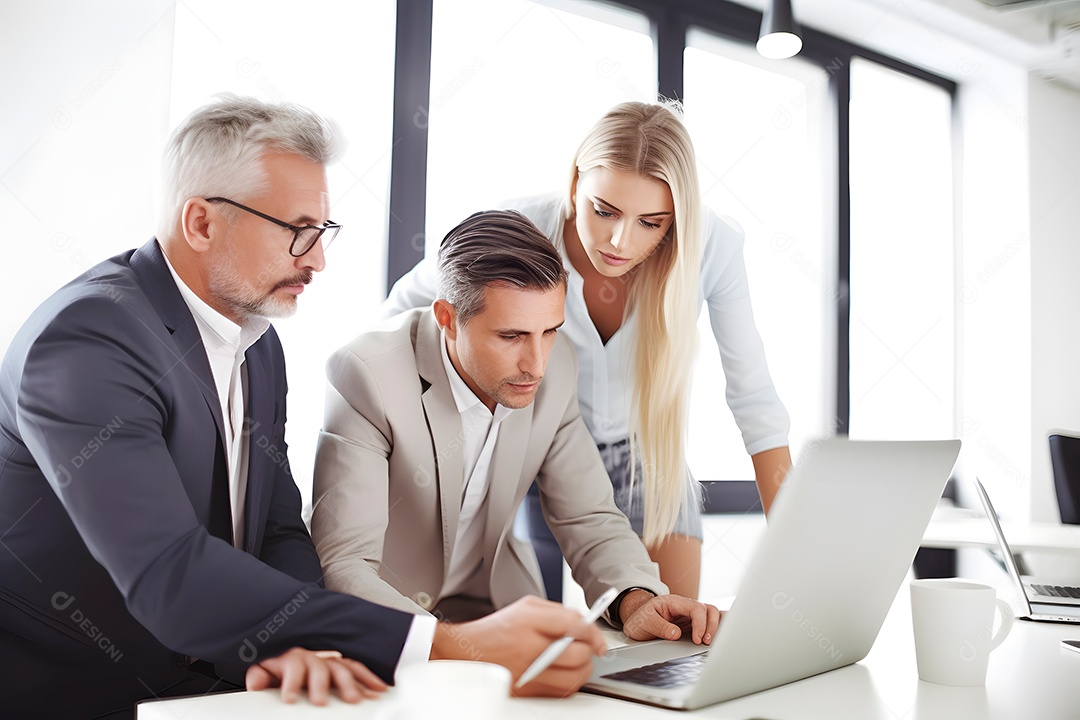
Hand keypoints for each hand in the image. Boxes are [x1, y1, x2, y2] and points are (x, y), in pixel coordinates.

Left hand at [245, 647, 387, 704]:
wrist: (290, 657)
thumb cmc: (279, 668)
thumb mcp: (266, 671)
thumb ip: (260, 676)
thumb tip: (254, 682)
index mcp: (291, 658)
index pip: (292, 666)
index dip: (290, 682)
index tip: (288, 698)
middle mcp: (313, 657)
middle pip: (320, 667)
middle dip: (321, 685)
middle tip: (320, 701)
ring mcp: (329, 660)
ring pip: (342, 668)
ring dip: (350, 683)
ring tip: (355, 699)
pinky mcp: (342, 666)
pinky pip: (357, 670)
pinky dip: (368, 678)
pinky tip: (378, 688)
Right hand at [431, 595, 606, 697]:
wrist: (467, 652)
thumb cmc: (497, 629)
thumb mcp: (527, 607)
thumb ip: (558, 612)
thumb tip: (585, 624)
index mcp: (530, 621)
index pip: (573, 624)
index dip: (592, 631)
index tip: (596, 636)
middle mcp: (529, 647)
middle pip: (578, 654)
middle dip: (590, 650)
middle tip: (589, 647)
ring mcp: (529, 672)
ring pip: (574, 678)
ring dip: (583, 669)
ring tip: (579, 661)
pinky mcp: (527, 690)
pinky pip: (561, 692)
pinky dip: (569, 683)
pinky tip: (565, 673)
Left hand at [620, 592, 720, 644]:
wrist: (636, 622)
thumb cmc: (640, 619)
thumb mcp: (644, 622)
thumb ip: (660, 626)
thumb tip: (677, 634)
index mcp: (674, 602)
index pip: (695, 608)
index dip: (700, 624)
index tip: (697, 639)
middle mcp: (685, 607)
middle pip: (708, 610)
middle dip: (712, 626)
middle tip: (705, 642)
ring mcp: (689, 617)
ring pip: (711, 616)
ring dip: (714, 629)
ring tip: (709, 644)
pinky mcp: (691, 626)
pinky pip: (707, 625)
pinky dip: (713, 631)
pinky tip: (713, 641)